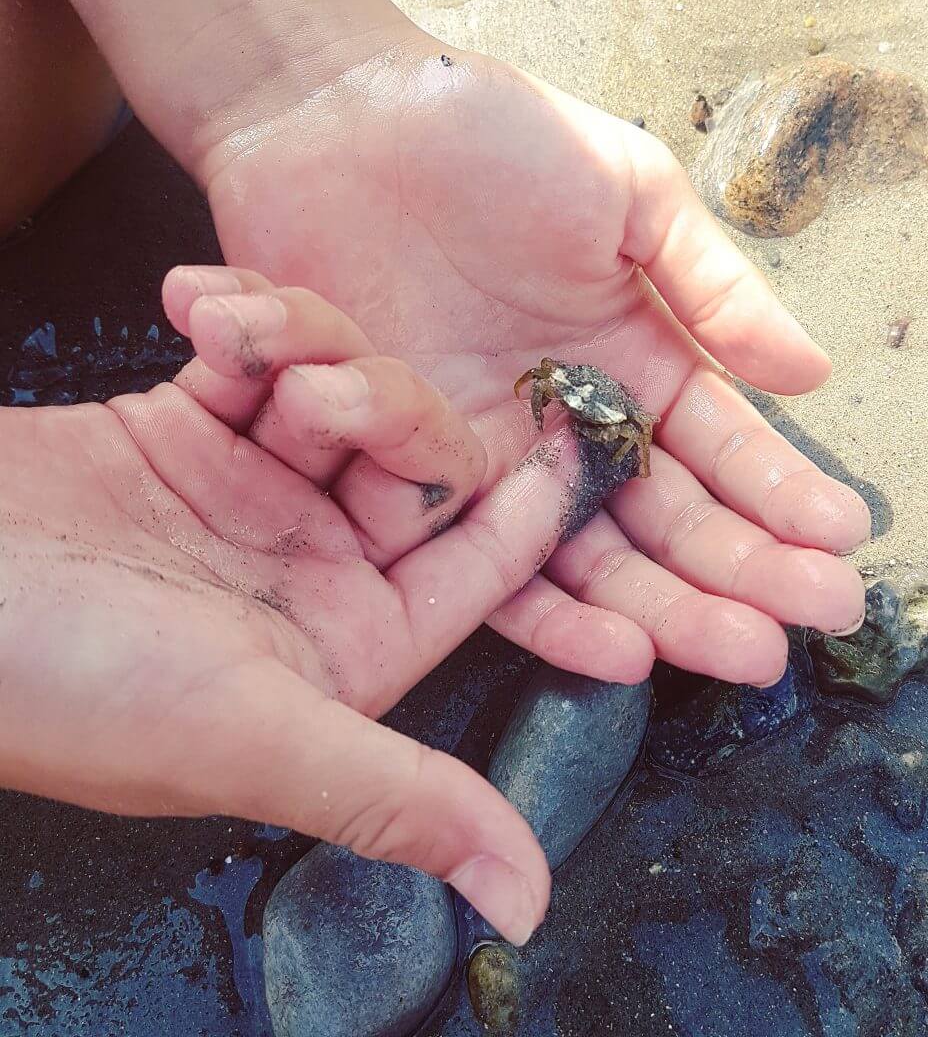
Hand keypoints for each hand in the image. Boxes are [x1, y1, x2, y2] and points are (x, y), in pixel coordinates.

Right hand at [0, 265, 646, 944]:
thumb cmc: (60, 688)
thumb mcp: (252, 739)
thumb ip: (401, 800)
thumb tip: (527, 906)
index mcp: (352, 642)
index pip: (479, 563)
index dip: (533, 502)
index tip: (581, 431)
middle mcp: (314, 566)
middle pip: (413, 457)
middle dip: (382, 406)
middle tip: (315, 392)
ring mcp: (252, 491)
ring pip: (342, 389)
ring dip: (306, 349)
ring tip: (233, 338)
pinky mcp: (186, 428)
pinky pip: (258, 355)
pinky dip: (242, 324)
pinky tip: (198, 306)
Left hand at [203, 32, 870, 686]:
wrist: (331, 124)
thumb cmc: (487, 136)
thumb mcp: (625, 192)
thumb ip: (713, 286)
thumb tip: (813, 376)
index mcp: (636, 354)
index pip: (723, 443)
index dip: (784, 491)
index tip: (844, 539)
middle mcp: (577, 425)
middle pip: (673, 517)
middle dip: (751, 569)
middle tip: (820, 620)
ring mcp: (502, 464)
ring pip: (598, 559)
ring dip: (674, 611)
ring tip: (746, 654)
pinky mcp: (420, 486)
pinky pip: (493, 568)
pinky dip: (557, 617)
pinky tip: (624, 656)